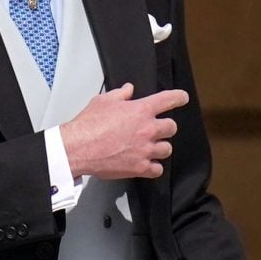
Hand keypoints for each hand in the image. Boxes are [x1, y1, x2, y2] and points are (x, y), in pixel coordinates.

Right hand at [60, 83, 187, 179]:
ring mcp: (145, 149)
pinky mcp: (140, 167)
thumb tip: (128, 90)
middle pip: (171, 127)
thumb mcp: (103, 101)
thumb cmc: (88, 125)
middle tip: (156, 129)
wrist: (78, 147)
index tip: (182, 98)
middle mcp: (148, 129)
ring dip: (160, 147)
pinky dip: (154, 167)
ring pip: (167, 149)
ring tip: (150, 147)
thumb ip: (120, 94)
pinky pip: (157, 169)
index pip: (168, 99)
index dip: (178, 97)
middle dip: (165, 127)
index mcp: (141, 110)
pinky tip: (147, 164)